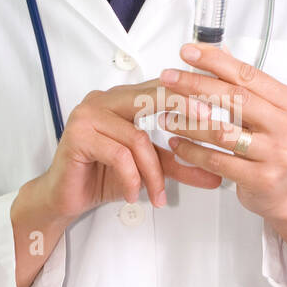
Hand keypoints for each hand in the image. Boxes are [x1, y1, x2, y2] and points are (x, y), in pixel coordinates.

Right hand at [36, 78, 222, 221]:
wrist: (64, 198)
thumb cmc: (102, 177)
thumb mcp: (148, 169)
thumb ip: (179, 165)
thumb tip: (215, 174)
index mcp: (122, 98)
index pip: (161, 88)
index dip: (192, 97)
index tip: (222, 109)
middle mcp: (105, 99)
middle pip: (152, 98)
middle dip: (186, 112)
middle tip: (214, 127)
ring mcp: (89, 114)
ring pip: (138, 138)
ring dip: (153, 172)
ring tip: (159, 195)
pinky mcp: (78, 135)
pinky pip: (119, 155)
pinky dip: (132, 179)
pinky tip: (133, 195)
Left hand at [159, 42, 286, 226]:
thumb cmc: (271, 147)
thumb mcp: (265, 112)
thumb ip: (244, 84)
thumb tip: (218, 50)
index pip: (248, 75)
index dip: (215, 61)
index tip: (188, 52)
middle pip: (235, 98)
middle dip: (195, 85)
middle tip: (168, 78)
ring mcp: (276, 154)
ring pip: (222, 132)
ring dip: (188, 122)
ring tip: (166, 116)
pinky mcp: (262, 178)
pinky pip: (217, 161)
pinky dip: (192, 151)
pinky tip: (177, 143)